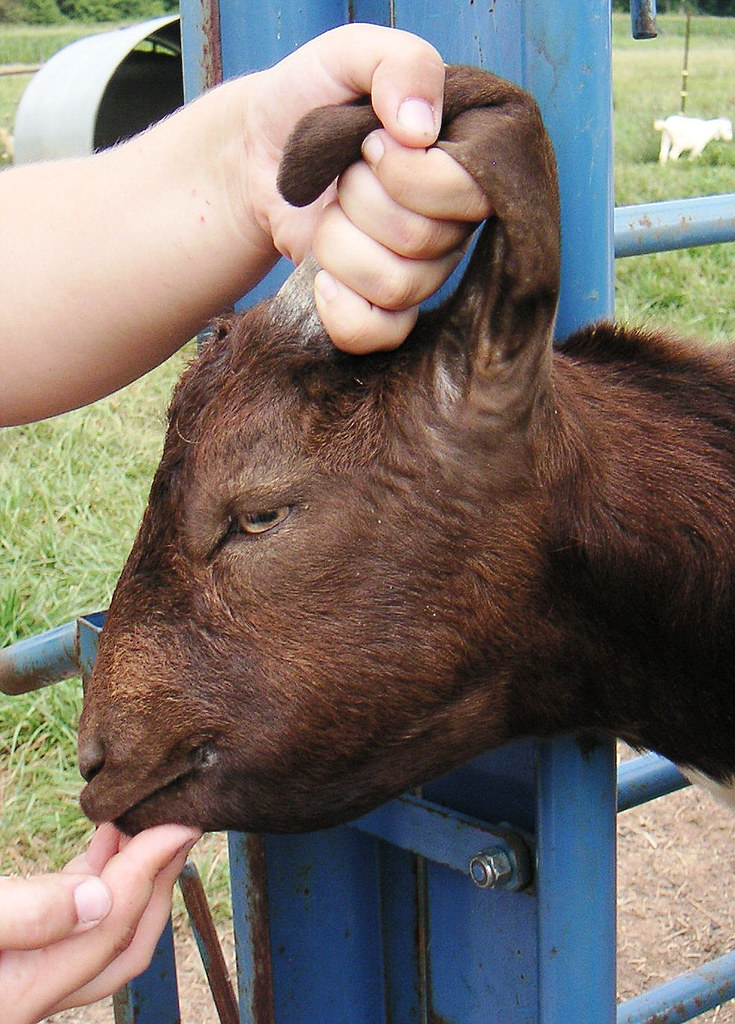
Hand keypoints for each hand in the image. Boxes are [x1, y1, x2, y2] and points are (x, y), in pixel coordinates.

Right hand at [0, 823, 199, 1023]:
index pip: (112, 928)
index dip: (149, 871)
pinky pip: (74, 920)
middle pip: (124, 943)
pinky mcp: (19, 954)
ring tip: (145, 824)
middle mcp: (36, 993)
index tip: (176, 826)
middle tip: (179, 828)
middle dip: (159, 881)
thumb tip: (97, 897)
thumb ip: (28, 915)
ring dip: (130, 876)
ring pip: (101, 930)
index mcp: (28, 992)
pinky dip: (96, 878)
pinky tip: (105, 841)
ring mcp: (29, 975)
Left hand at [244, 24, 490, 351]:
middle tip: (343, 176)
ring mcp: (421, 272)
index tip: (370, 143)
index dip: (407, 176)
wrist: (258, 151)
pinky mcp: (384, 310)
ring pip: (395, 286)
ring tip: (328, 215)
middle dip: (360, 202)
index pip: (468, 193)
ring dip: (340, 245)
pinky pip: (381, 335)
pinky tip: (321, 277)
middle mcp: (453, 224)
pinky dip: (343, 311)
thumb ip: (398, 64)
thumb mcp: (349, 55)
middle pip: (422, 242)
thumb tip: (420, 131)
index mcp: (462, 163)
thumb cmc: (310, 99)